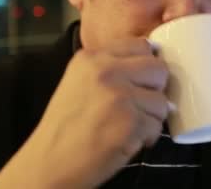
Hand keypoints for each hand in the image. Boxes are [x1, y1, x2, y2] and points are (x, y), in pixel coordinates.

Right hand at [0, 39, 170, 188]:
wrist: (48, 163)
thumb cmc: (66, 126)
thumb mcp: (80, 81)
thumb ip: (112, 67)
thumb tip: (153, 64)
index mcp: (92, 58)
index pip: (141, 46)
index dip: (145, 67)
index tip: (137, 83)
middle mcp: (106, 72)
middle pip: (158, 70)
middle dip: (154, 91)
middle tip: (137, 107)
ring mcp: (119, 96)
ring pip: (162, 101)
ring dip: (151, 118)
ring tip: (127, 126)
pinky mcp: (130, 122)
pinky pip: (157, 126)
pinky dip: (146, 137)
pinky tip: (126, 140)